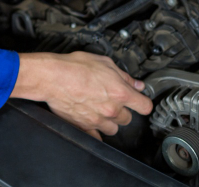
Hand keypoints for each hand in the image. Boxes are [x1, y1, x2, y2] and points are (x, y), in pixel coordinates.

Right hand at [10, 52, 152, 139]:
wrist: (53, 77)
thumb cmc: (75, 67)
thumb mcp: (104, 62)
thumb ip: (123, 75)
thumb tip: (135, 83)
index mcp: (120, 93)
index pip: (145, 106)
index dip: (142, 103)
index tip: (138, 101)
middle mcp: (112, 110)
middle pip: (128, 119)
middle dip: (122, 110)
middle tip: (112, 100)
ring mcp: (98, 121)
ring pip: (113, 129)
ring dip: (110, 121)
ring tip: (100, 110)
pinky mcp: (84, 127)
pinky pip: (96, 137)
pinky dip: (95, 131)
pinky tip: (91, 121)